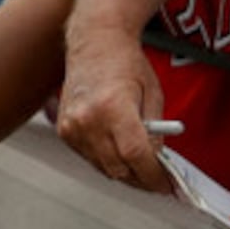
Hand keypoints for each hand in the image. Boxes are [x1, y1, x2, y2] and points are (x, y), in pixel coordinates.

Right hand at [54, 28, 170, 193]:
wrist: (95, 43)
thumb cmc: (126, 63)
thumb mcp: (153, 95)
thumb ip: (154, 131)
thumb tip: (155, 161)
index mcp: (113, 107)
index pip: (136, 155)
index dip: (153, 176)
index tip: (165, 185)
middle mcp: (88, 119)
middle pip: (118, 168)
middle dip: (140, 180)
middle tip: (156, 182)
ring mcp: (72, 127)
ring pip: (102, 167)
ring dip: (124, 172)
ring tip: (140, 169)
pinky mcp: (64, 131)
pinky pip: (89, 158)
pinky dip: (106, 161)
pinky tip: (119, 154)